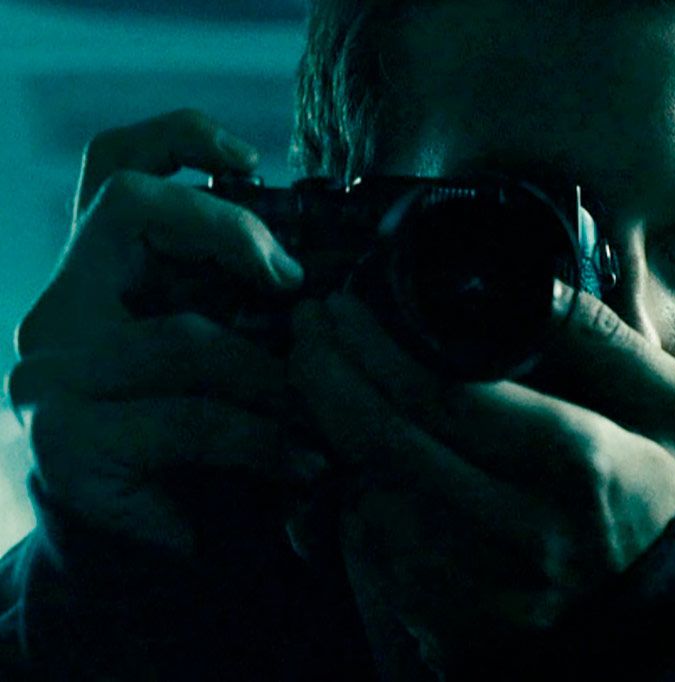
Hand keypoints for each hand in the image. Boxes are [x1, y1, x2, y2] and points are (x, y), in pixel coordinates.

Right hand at [8, 109, 319, 555]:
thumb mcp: (220, 365)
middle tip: (294, 281)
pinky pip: (190, 419)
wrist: (134, 565)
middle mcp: (57, 314)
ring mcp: (48, 377)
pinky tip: (300, 469)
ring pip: (183, 334)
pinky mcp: (64, 443)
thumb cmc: (194, 453)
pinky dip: (261, 441)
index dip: (178, 139)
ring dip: (274, 378)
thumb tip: (325, 274)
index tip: (253, 160)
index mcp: (95, 281)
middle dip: (230, 230)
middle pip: (129, 209)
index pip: (113, 172)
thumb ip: (241, 310)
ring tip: (322, 421)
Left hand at [287, 288, 674, 670]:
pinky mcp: (452, 619)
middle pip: (387, 442)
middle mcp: (523, 528)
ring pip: (367, 495)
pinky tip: (359, 454)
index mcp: (578, 459)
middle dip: (326, 375)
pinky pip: (373, 548)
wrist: (652, 608)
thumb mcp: (666, 402)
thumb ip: (602, 338)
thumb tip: (532, 281)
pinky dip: (354, 493)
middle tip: (307, 332)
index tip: (342, 307)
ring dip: (333, 434)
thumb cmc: (652, 487)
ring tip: (327, 382)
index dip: (375, 346)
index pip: (445, 393)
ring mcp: (482, 584)